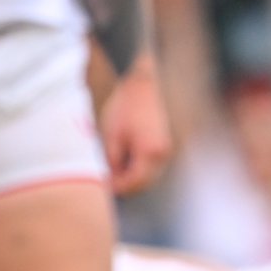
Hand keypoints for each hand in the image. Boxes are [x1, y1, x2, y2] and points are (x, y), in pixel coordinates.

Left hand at [99, 60, 172, 195]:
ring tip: (115, 170)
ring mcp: (167, 150)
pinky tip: (127, 160)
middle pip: (144, 183)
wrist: (146, 83)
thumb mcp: (112, 135)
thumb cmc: (127, 105)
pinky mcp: (167, 144)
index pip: (133, 183)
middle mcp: (163, 155)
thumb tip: (113, 177)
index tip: (103, 187)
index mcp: (150, 154)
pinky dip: (141, 167)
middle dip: (126, 185)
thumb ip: (113, 161)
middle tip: (108, 181)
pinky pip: (154, 165)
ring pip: (150, 176)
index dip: (117, 187)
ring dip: (134, 177)